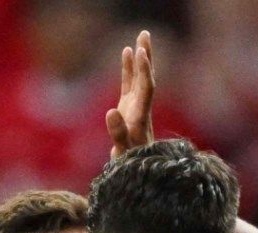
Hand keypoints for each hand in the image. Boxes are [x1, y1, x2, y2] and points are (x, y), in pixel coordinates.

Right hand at [105, 29, 156, 157]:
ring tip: (141, 36)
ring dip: (141, 58)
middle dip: (146, 57)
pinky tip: (127, 51)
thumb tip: (110, 111)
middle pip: (146, 78)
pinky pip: (130, 83)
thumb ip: (118, 133)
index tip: (141, 53)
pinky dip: (129, 68)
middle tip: (145, 35)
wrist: (137, 173)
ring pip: (140, 77)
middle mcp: (142, 108)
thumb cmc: (130, 165)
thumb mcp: (123, 152)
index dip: (144, 71)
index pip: (146, 89)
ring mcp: (136, 107)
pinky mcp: (129, 108)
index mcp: (141, 117)